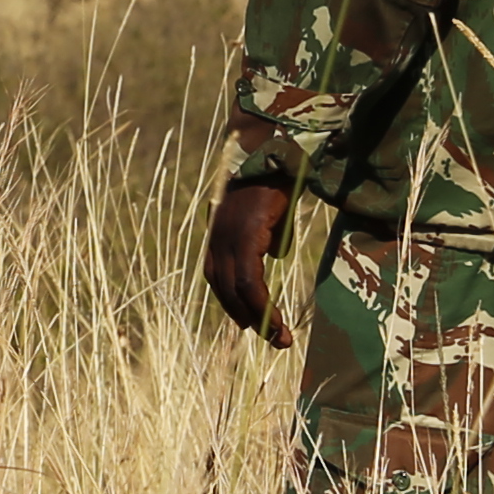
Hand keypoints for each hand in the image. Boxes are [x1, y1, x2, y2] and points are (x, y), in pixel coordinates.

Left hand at [201, 174, 292, 344]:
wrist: (277, 154)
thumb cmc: (274, 181)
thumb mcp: (267, 215)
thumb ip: (264, 236)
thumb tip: (274, 255)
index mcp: (219, 232)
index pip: (216, 276)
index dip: (230, 301)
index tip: (246, 321)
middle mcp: (218, 236)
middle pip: (223, 287)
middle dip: (245, 316)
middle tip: (269, 339)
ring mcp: (229, 235)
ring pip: (236, 288)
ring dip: (257, 317)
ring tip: (277, 338)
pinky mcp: (246, 235)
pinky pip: (248, 278)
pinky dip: (260, 303)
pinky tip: (273, 318)